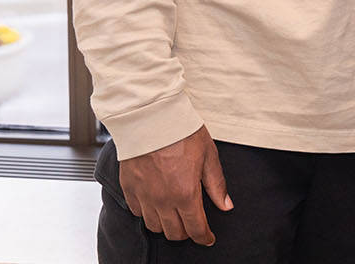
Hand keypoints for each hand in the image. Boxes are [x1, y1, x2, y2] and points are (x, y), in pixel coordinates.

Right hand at [117, 126, 232, 244]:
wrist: (150, 115)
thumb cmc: (180, 130)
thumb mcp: (208, 155)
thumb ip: (216, 184)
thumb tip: (225, 205)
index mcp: (185, 193)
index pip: (196, 229)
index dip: (204, 237)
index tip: (207, 238)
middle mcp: (163, 200)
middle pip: (174, 233)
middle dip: (186, 232)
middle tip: (191, 223)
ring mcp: (144, 195)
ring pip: (154, 226)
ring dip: (166, 224)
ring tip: (173, 214)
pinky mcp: (129, 187)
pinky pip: (136, 212)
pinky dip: (146, 212)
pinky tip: (154, 202)